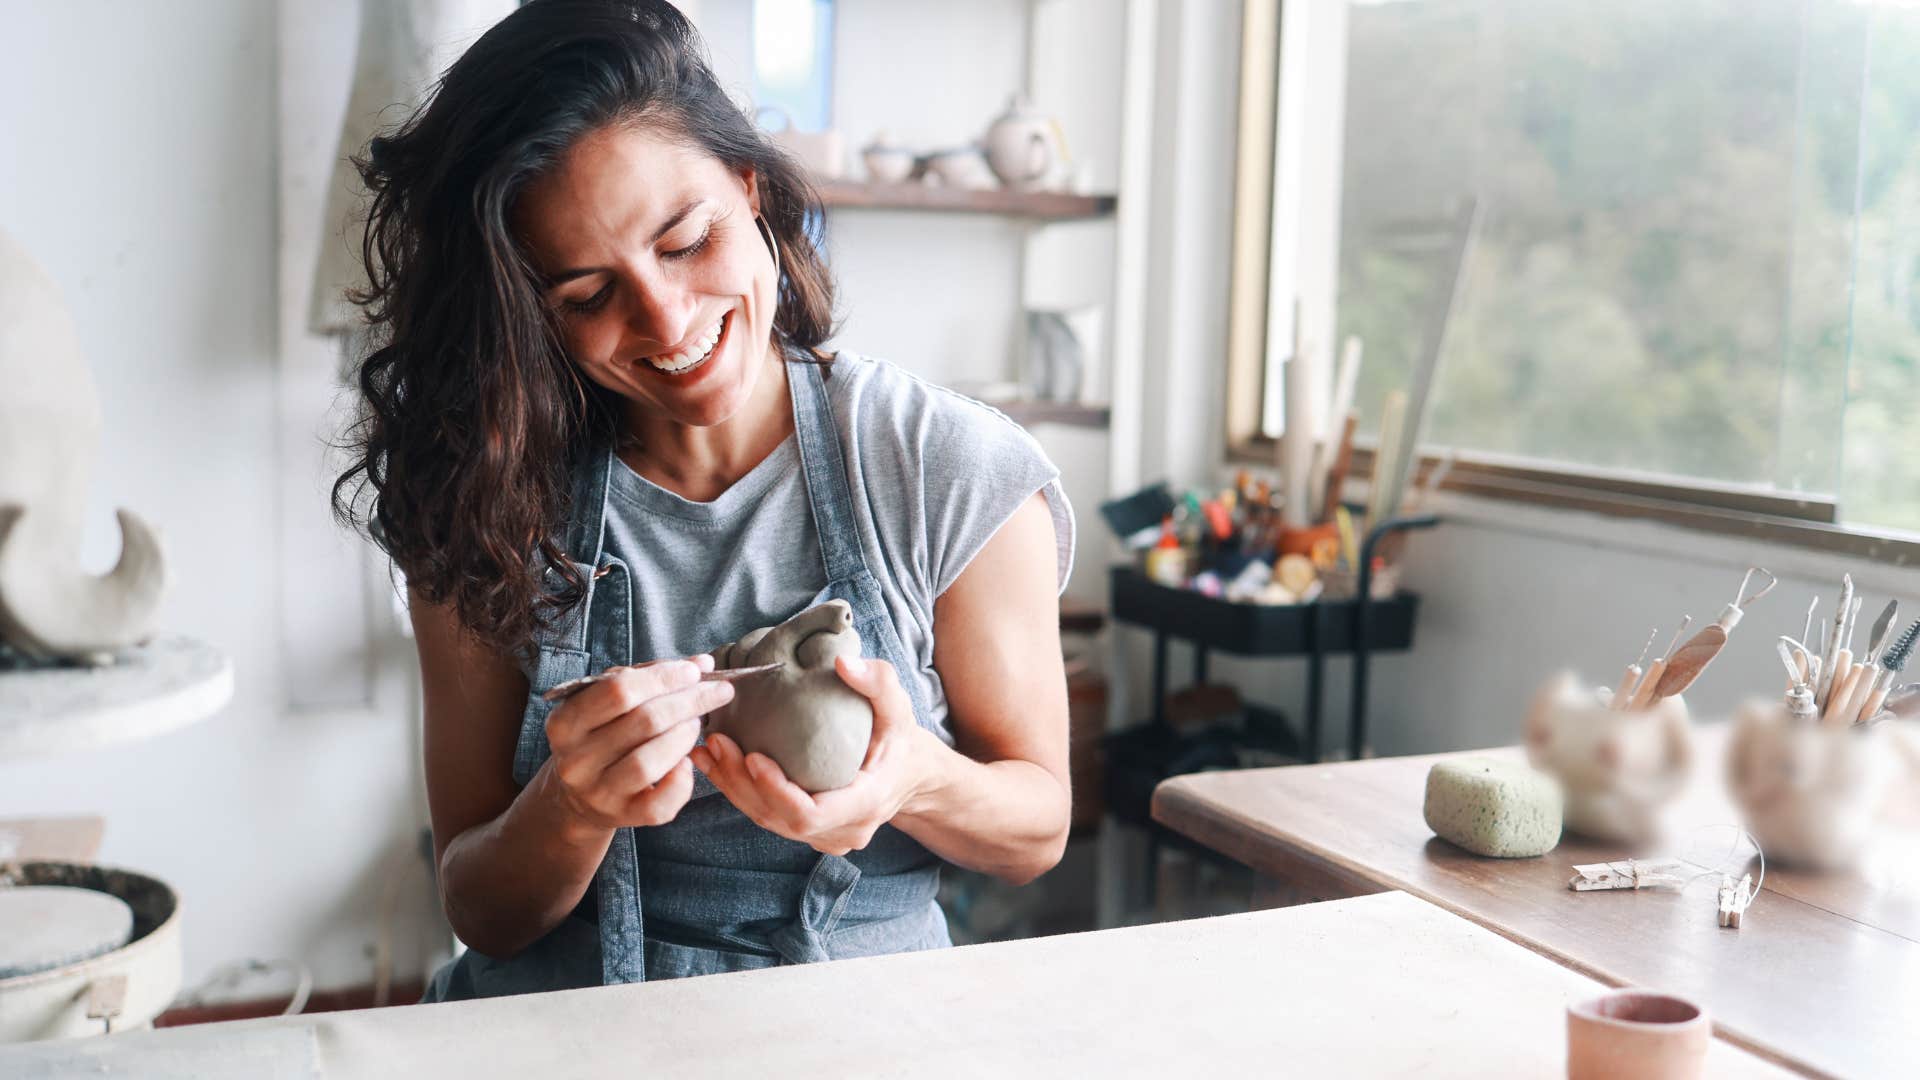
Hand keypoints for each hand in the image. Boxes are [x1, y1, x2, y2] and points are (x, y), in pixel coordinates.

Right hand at [541, 655, 734, 831]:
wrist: (579, 795)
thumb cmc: (602, 734)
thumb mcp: (610, 703)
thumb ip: (650, 677)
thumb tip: (702, 662)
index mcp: (565, 723)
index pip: (619, 690)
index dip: (663, 677)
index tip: (695, 670)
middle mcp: (575, 760)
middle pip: (643, 722)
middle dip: (689, 701)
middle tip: (717, 691)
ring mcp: (597, 793)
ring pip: (649, 761)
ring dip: (684, 736)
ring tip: (698, 723)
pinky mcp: (622, 817)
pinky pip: (659, 803)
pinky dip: (681, 781)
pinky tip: (688, 763)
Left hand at [690, 655, 938, 856]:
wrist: (910, 776)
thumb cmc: (900, 738)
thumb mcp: (899, 706)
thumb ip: (878, 682)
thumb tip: (843, 663)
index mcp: (866, 803)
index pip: (812, 813)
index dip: (777, 791)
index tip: (753, 755)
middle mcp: (843, 831)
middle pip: (781, 820)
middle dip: (743, 784)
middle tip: (718, 742)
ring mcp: (825, 837)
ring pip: (768, 821)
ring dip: (733, 788)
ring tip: (708, 750)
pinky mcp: (810, 833)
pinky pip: (769, 817)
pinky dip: (740, 791)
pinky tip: (716, 763)